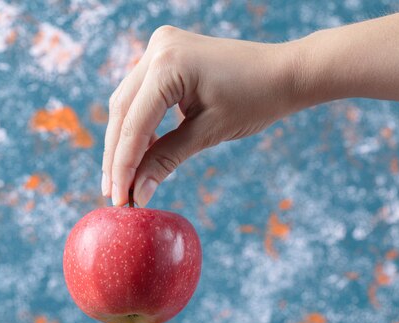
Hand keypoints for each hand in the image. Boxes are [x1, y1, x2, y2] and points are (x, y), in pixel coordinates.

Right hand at [101, 25, 298, 206]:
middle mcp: (157, 48)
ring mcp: (159, 46)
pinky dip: (139, 123)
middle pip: (122, 112)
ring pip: (127, 103)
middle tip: (114, 193)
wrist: (284, 72)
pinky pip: (142, 94)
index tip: (119, 199)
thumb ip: (165, 160)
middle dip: (117, 155)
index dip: (123, 166)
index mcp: (168, 64)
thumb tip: (136, 193)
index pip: (134, 124)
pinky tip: (141, 153)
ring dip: (124, 141)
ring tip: (122, 179)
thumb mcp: (208, 133)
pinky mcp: (165, 54)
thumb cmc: (256, 100)